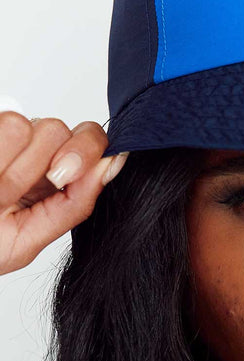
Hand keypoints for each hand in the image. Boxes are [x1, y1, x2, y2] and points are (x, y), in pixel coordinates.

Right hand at [0, 110, 128, 274]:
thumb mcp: (25, 240)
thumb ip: (73, 206)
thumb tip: (114, 165)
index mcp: (53, 176)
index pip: (90, 140)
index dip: (82, 153)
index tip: (59, 175)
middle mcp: (30, 148)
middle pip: (56, 129)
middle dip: (34, 165)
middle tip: (6, 191)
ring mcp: (2, 134)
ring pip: (24, 123)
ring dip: (5, 162)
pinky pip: (5, 120)